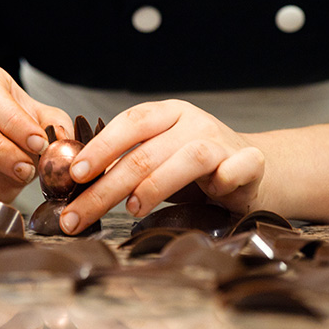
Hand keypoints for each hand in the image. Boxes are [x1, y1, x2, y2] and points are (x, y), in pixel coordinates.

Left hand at [59, 100, 266, 233]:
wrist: (252, 169)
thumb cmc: (197, 169)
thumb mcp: (158, 158)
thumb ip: (126, 164)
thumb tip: (76, 185)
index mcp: (168, 115)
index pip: (130, 123)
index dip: (101, 146)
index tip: (76, 173)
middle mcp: (194, 123)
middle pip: (147, 151)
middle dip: (108, 186)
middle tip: (80, 214)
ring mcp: (223, 142)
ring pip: (188, 158)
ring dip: (156, 184)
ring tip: (132, 209)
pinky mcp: (250, 163)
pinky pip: (239, 167)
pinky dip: (227, 175)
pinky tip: (216, 188)